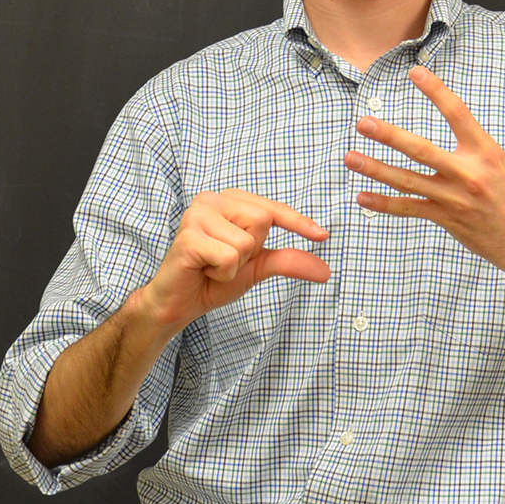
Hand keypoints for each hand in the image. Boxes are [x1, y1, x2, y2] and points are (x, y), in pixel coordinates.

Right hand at [142, 189, 329, 339]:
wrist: (178, 303)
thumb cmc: (213, 279)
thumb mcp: (256, 269)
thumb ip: (288, 262)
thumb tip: (326, 271)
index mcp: (228, 201)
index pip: (272, 208)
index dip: (298, 223)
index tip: (323, 236)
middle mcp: (211, 200)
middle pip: (263, 220)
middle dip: (251, 252)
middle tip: (225, 261)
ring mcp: (197, 215)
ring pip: (246, 243)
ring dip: (234, 267)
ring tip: (212, 266)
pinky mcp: (188, 236)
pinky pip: (228, 257)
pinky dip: (221, 274)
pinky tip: (202, 271)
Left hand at [345, 64, 504, 282]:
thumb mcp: (502, 164)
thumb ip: (473, 150)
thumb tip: (449, 136)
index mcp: (486, 152)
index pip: (457, 113)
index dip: (436, 90)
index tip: (415, 72)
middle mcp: (469, 173)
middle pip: (421, 149)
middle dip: (389, 136)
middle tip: (363, 123)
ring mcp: (455, 198)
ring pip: (407, 180)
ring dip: (375, 169)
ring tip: (351, 158)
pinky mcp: (447, 218)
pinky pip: (409, 208)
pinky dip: (384, 203)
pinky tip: (363, 197)